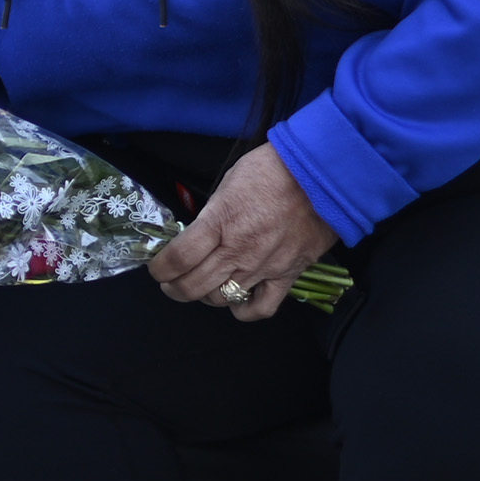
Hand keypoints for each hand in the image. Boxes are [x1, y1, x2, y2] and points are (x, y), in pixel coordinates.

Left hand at [148, 144, 335, 323]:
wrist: (321, 174)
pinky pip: (262, 308)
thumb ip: (211, 215)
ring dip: (204, 296)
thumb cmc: (272, 170)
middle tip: (171, 283)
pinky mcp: (288, 275)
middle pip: (194, 286)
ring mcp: (264, 266)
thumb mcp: (228, 184)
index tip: (157, 269)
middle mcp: (239, 250)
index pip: (178, 259)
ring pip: (221, 298)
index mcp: (220, 222)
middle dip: (174, 288)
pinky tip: (236, 300)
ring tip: (203, 286)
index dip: (160, 269)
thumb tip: (197, 236)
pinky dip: (243, 310)